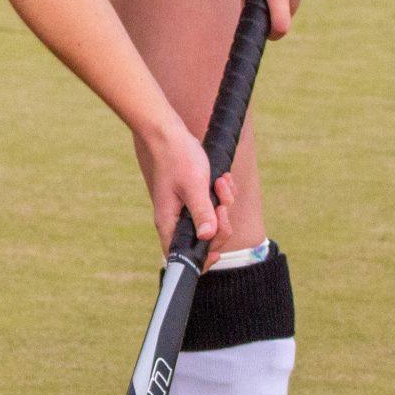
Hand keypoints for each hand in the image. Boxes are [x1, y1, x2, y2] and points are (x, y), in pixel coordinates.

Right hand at [136, 117, 233, 263]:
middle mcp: (176, 219)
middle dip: (222, 222)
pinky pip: (216, 207)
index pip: (182, 255)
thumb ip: (201, 213)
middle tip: (220, 203)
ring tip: (220, 183)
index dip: (202, 259)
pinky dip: (223, 195)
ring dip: (225, 203)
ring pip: (215, 221)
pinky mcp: (195, 199)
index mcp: (169, 222)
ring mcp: (186, 209)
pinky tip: (221, 180)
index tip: (218, 252)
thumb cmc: (177, 158)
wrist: (170, 135)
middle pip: (207, 239)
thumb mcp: (194, 186)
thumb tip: (208, 237)